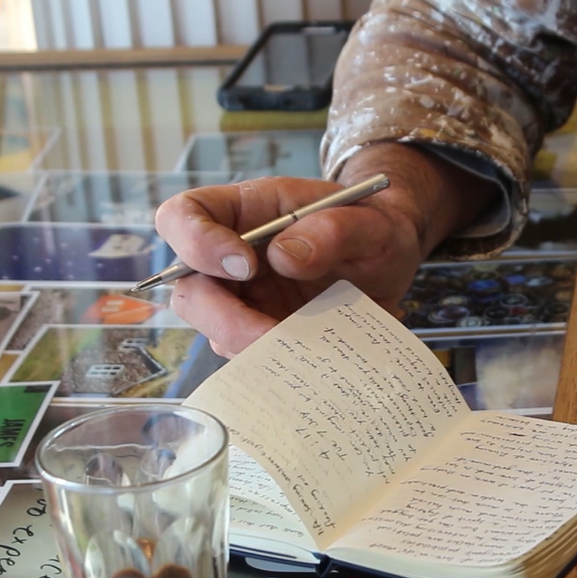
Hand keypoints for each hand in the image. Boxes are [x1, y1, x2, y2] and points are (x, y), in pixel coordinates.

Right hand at [155, 143, 496, 356]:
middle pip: (186, 287)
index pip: (183, 216)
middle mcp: (231, 256)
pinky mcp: (261, 335)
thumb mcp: (371, 222)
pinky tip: (309, 364)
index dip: (196, 242)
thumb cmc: (374, 230)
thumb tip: (286, 255)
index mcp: (246, 211)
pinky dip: (271, 366)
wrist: (393, 264)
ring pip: (212, 331)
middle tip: (270, 333)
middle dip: (221, 316)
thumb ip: (335, 229)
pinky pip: (246, 357)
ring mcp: (243, 300)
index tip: (244, 265)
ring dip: (249, 347)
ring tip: (303, 350)